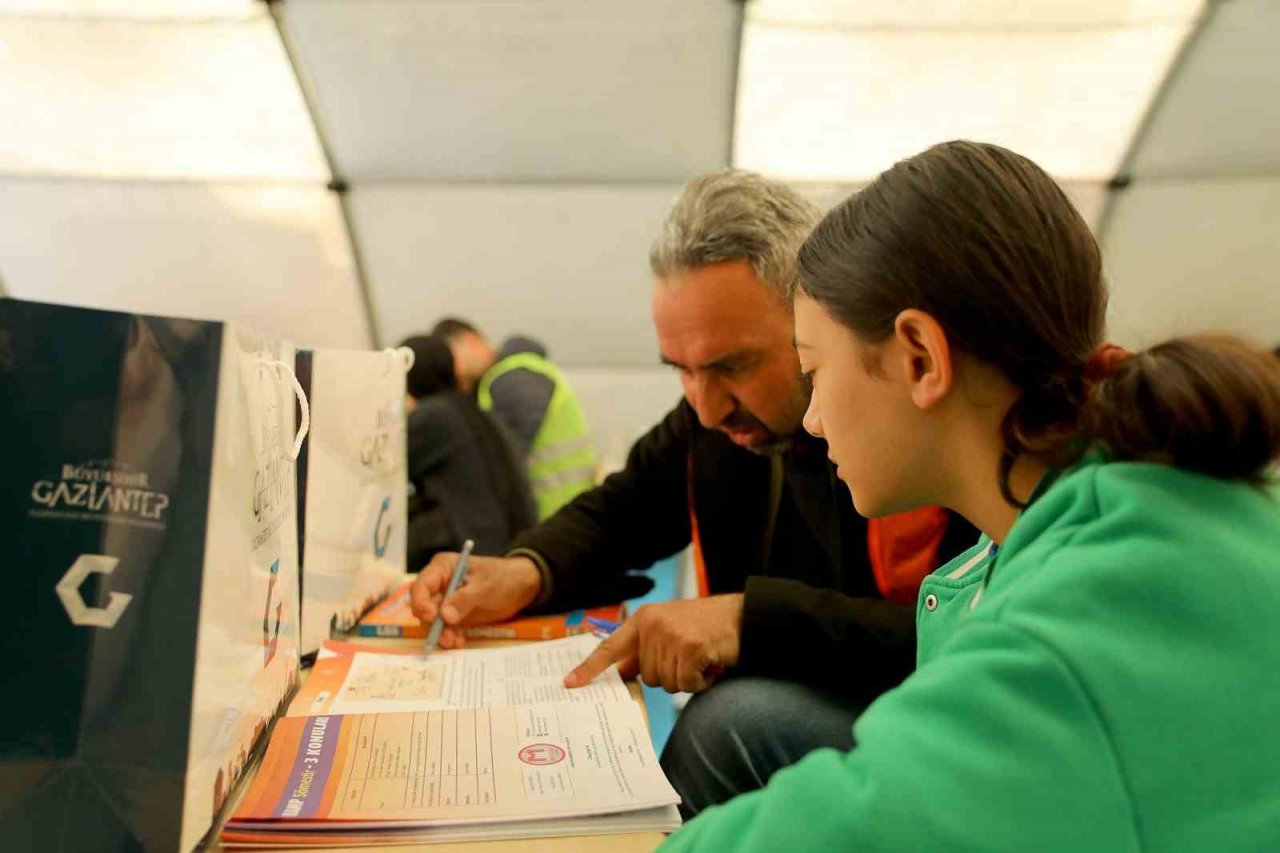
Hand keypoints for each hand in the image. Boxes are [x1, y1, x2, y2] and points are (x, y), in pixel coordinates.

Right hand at [409, 553, 542, 649]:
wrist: (521, 587)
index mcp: (443, 568)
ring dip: (441, 633)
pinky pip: (445, 628)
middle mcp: (439, 584)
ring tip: (454, 642)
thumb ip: (464, 599)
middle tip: (445, 637)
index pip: (422, 585)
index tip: (431, 617)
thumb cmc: (503, 578)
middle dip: (432, 623)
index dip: (421, 601)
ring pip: (432, 621)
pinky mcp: (454, 615)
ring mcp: (446, 600)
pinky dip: (450, 636)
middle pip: (423, 605)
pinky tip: (459, 642)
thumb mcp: (485, 586)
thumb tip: (445, 615)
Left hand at [564, 595, 742, 693]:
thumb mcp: (668, 629)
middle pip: (647, 676)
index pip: (610, 647)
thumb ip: (646, 649)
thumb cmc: (704, 626)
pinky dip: (701, 682)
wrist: (741, 616)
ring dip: (686, 679)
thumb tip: (624, 673)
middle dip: (669, 675)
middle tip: (688, 658)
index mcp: (643, 620)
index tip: (570, 684)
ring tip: (701, 659)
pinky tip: (710, 664)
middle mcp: (653, 625)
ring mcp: (672, 635)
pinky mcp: (691, 648)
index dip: (590, 668)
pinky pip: (687, 684)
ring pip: (666, 683)